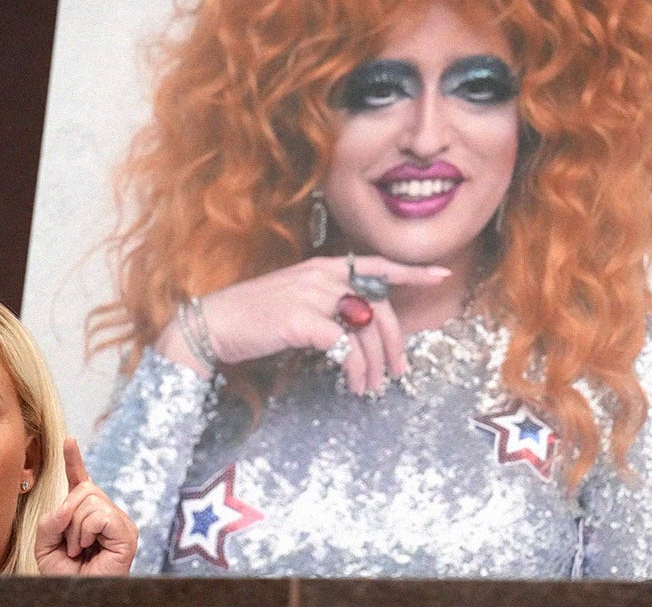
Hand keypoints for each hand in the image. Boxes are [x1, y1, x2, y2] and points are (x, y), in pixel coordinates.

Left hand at [34, 437, 137, 575]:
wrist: (77, 597)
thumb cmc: (64, 576)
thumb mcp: (45, 545)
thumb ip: (50, 520)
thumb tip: (69, 504)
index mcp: (86, 514)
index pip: (80, 481)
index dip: (74, 460)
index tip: (69, 440)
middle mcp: (107, 513)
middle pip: (84, 489)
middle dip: (67, 517)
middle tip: (70, 545)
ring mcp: (119, 522)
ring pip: (90, 500)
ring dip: (75, 529)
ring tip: (80, 550)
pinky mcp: (127, 533)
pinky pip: (99, 515)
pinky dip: (87, 531)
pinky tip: (90, 548)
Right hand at [155, 255, 449, 393]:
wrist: (213, 323)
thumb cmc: (251, 317)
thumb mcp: (293, 298)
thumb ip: (325, 302)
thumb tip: (356, 325)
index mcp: (321, 268)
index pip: (374, 265)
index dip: (409, 271)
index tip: (438, 274)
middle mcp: (320, 276)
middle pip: (378, 306)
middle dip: (395, 342)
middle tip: (397, 371)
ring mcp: (311, 295)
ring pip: (366, 329)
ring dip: (374, 364)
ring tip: (369, 386)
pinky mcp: (301, 319)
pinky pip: (345, 346)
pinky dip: (355, 369)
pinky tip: (351, 383)